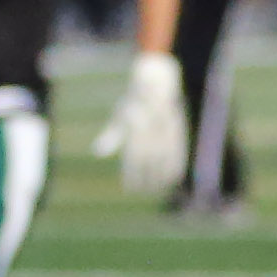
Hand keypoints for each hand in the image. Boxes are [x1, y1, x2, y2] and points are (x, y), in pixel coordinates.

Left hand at [91, 52, 186, 196]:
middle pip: (149, 160)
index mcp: (135, 125)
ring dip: (162, 176)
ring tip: (158, 190)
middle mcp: (151, 128)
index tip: (130, 188)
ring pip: (165, 158)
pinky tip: (173, 179)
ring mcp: (166, 129)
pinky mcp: (178, 130)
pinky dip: (176, 167)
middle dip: (147, 178)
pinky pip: (179, 152)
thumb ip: (111, 135)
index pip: (133, 157)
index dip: (132, 174)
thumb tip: (97, 153)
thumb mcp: (119, 116)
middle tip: (144, 192)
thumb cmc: (133, 103)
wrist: (157, 83)